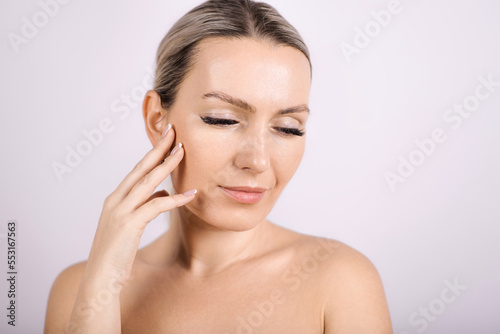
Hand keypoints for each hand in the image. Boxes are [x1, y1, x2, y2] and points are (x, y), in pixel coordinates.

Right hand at [86, 124, 195, 285]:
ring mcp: (121, 211)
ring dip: (166, 165)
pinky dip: (174, 199)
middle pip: (140, 168)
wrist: (100, 278)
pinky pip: (156, 206)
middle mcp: (116, 200)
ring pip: (147, 182)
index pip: (137, 169)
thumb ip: (145, 206)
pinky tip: (191, 195)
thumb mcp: (130, 225)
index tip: (166, 137)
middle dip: (158, 148)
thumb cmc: (117, 253)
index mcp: (115, 198)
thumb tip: (163, 191)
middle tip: (173, 130)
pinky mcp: (129, 225)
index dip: (152, 153)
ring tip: (182, 151)